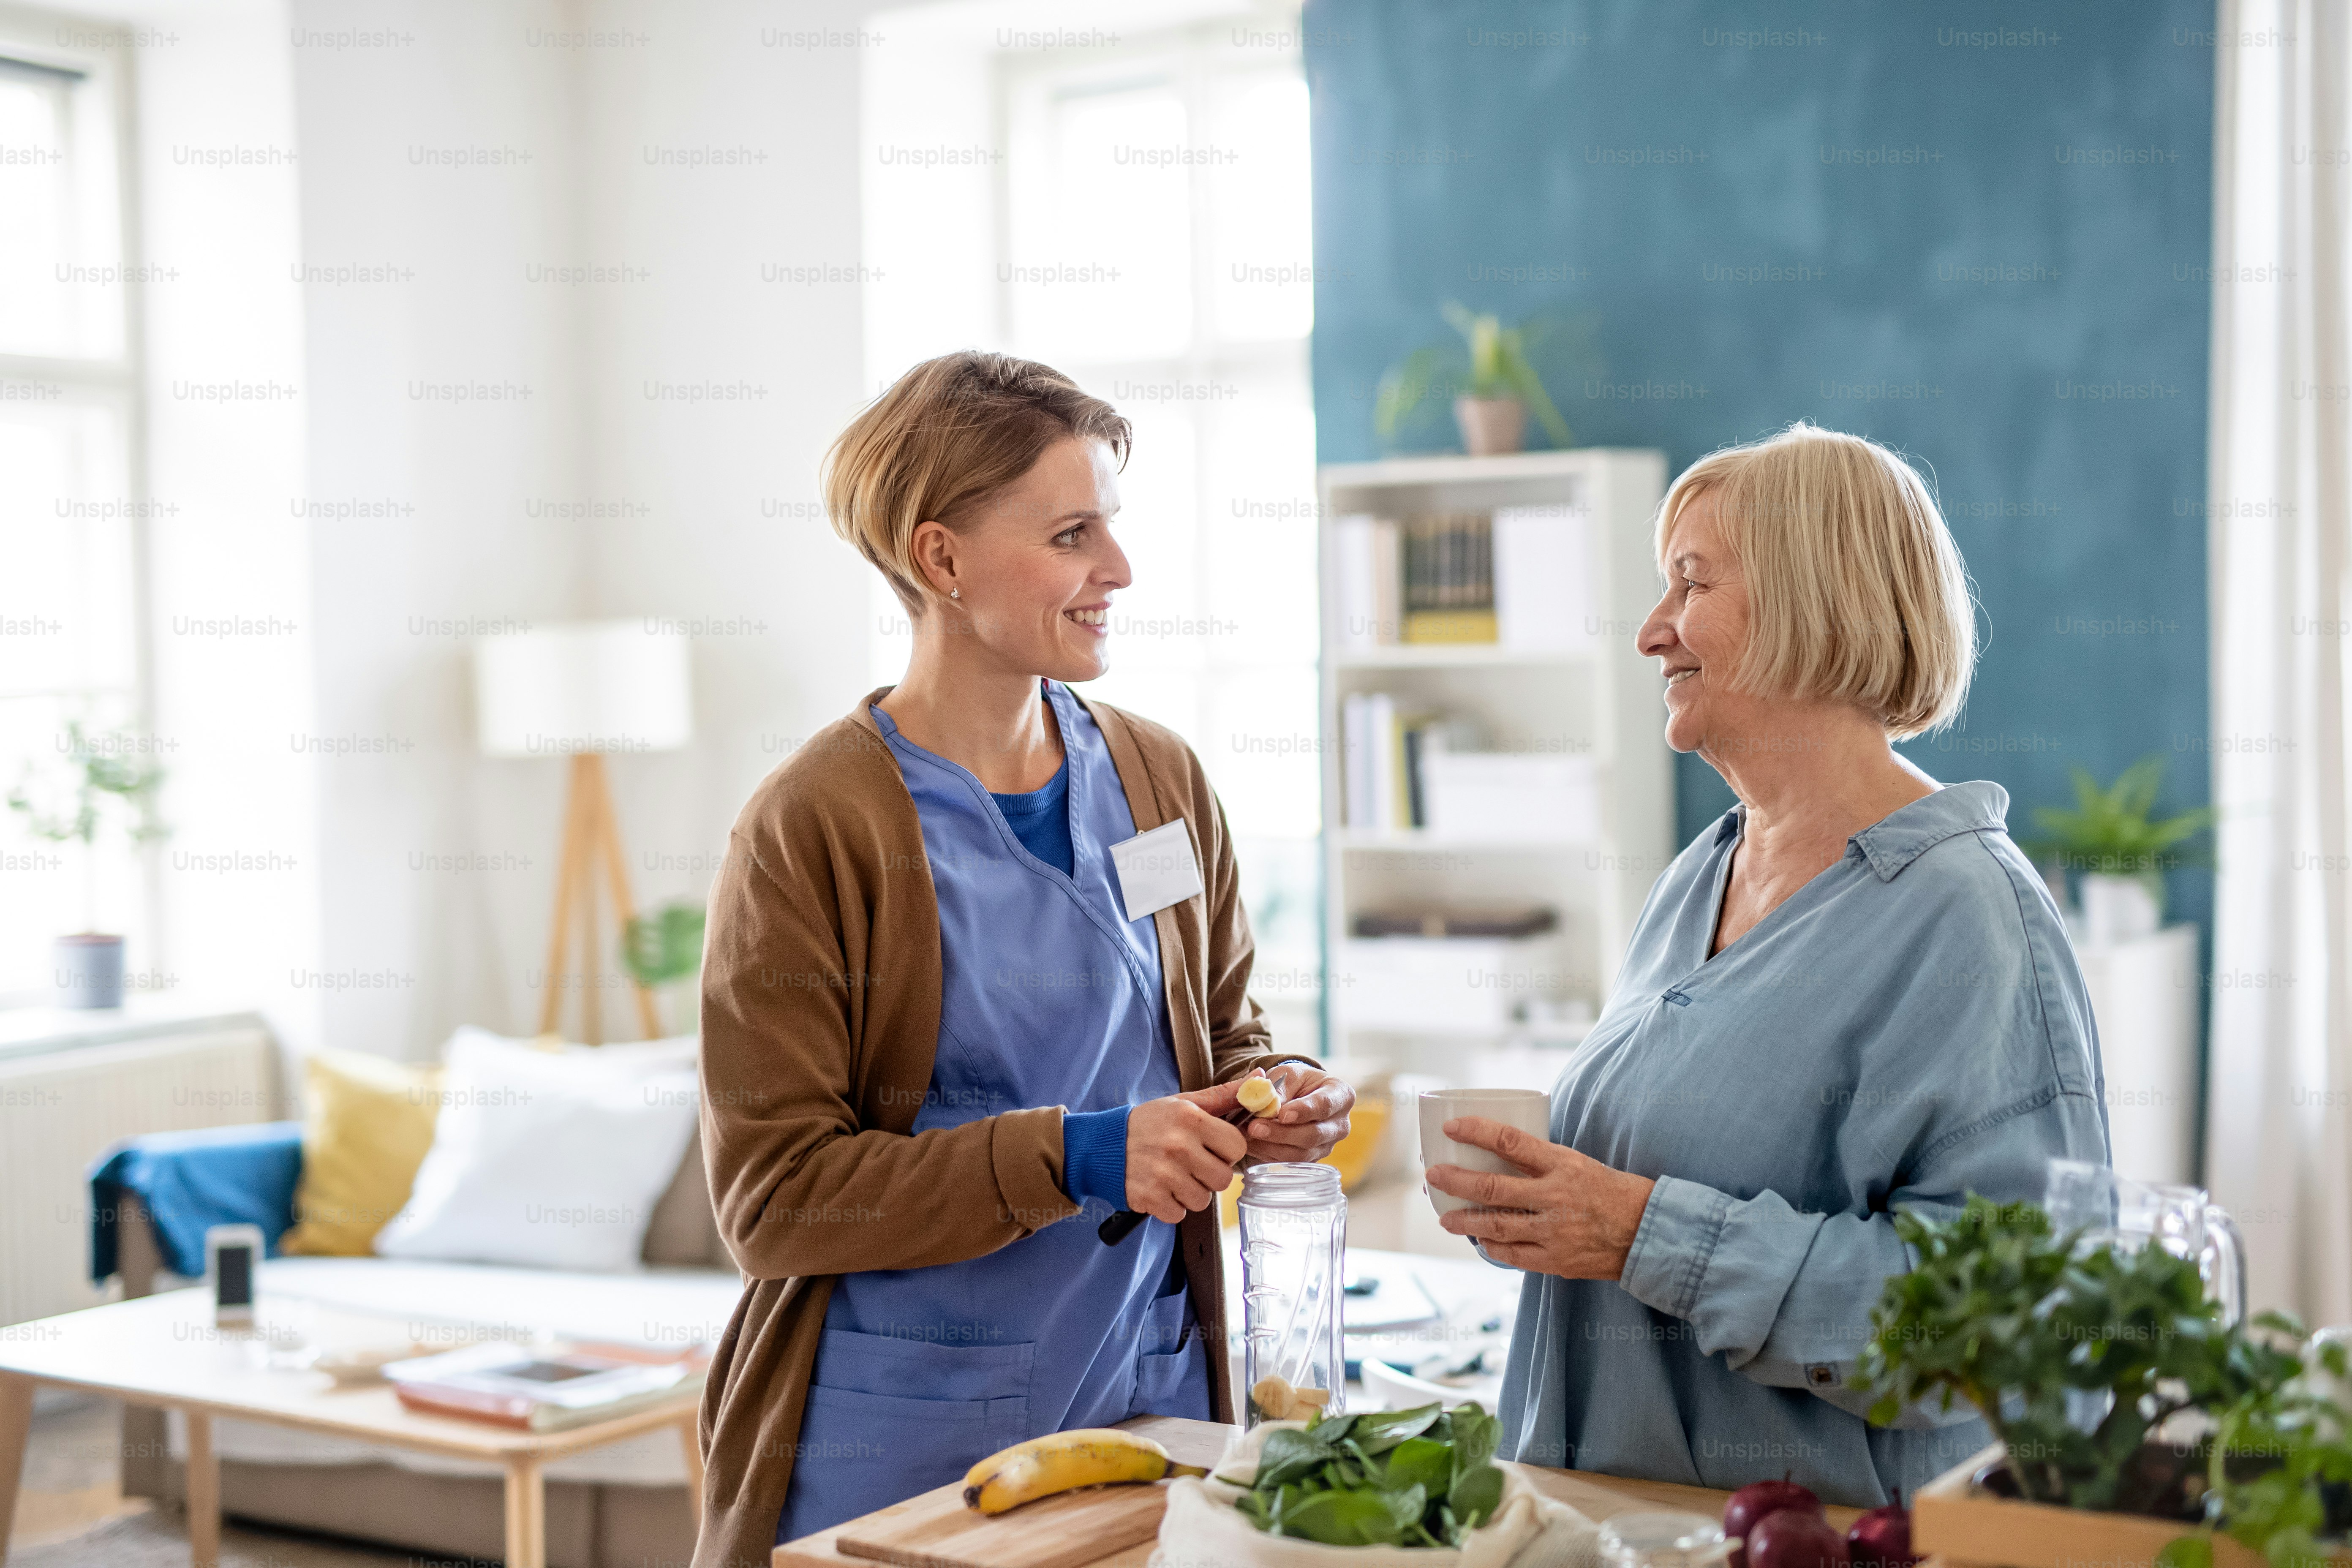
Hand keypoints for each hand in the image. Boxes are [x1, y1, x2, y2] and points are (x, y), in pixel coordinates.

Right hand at [1124, 1082, 1249, 1223]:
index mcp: (1191, 1120)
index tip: (1211, 1148)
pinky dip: (1171, 1206)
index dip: (1227, 1150)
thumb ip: (1224, 1095)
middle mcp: (1178, 1146)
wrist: (1103, 1145)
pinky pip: (1179, 1214)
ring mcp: (1163, 1174)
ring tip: (1174, 1176)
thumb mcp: (1184, 1104)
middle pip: (1223, 1179)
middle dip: (1211, 1175)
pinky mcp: (1149, 1197)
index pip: (1237, 1147)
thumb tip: (1261, 1079)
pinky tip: (1161, 1188)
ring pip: (1203, 1200)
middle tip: (1191, 1164)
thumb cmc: (1150, 1123)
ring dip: (1191, 1192)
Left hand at [1237, 1062, 1354, 1163]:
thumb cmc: (1296, 1082)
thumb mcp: (1288, 1075)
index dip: (1304, 1111)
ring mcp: (1327, 1145)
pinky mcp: (1312, 1159)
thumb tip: (1267, 1105)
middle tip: (1255, 1127)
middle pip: (1313, 1135)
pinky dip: (1268, 1154)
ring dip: (1271, 1146)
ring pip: (1301, 1154)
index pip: (1325, 1105)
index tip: (1283, 1114)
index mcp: (1341, 1095)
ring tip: (1248, 1135)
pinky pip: (1290, 1162)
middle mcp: (1340, 1125)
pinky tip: (1251, 1144)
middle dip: (1282, 1133)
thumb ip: (1279, 1087)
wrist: (1298, 1096)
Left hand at [1425, 1116, 1656, 1278]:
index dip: (1476, 1131)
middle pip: (1492, 1187)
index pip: (1510, 1140)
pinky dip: (1491, 1247)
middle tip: (1434, 1177)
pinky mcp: (1556, 1260)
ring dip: (1464, 1221)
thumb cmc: (1611, 1191)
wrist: (1648, 1232)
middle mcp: (1555, 1197)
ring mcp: (1554, 1231)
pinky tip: (1480, 1240)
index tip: (1451, 1126)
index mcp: (1562, 1165)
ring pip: (1495, 1226)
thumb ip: (1541, 1161)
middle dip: (1456, 1181)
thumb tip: (1498, 1152)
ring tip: (1445, 1217)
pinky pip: (1512, 1255)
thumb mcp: (1578, 1163)